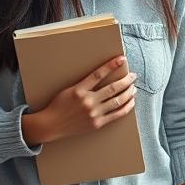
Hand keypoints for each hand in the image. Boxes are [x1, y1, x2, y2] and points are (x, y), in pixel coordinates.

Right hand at [21, 56, 136, 146]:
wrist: (51, 125)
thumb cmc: (59, 105)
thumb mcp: (69, 90)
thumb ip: (85, 84)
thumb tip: (102, 75)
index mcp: (79, 90)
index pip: (99, 74)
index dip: (111, 65)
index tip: (122, 59)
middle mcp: (88, 101)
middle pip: (113, 88)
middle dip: (126, 80)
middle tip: (133, 76)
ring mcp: (93, 113)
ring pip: (117, 101)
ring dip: (128, 93)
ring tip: (134, 88)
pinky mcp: (97, 123)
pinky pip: (116, 114)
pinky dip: (126, 107)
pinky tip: (131, 102)